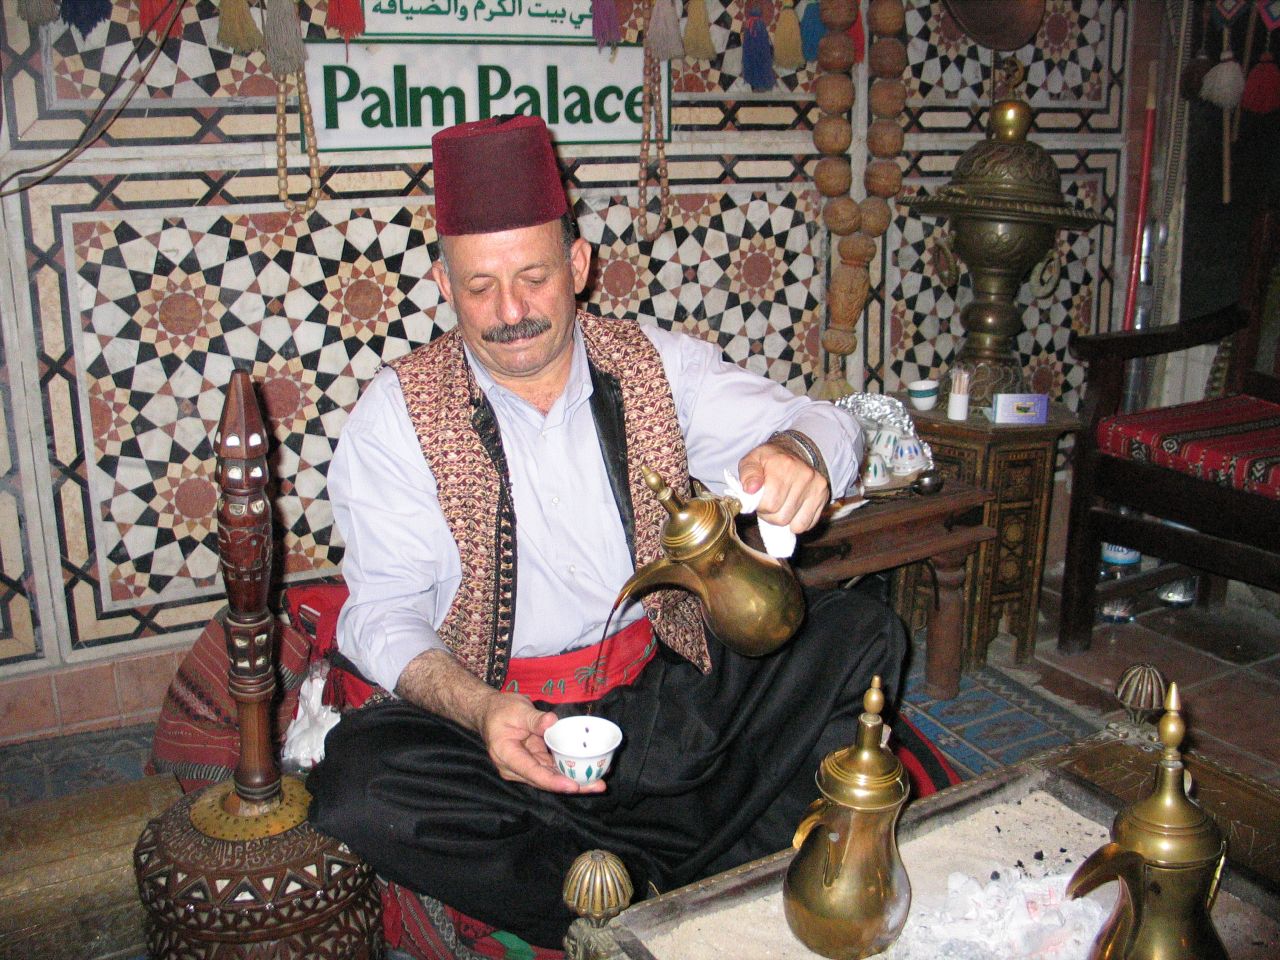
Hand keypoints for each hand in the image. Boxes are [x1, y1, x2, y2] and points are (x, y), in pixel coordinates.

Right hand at [477, 693, 606, 794]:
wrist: (490, 712)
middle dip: (572, 785)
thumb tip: (552, 722)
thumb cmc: (500, 710)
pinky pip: (553, 769)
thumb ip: (534, 719)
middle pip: (545, 780)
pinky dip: (570, 770)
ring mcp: (526, 767)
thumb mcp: (516, 710)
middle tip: (598, 785)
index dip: (554, 781)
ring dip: (575, 781)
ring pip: (552, 777)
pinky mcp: (535, 762)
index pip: (533, 773)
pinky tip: (589, 770)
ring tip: (599, 781)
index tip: (573, 785)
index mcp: (507, 756)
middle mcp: (515, 768)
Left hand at [737, 440, 828, 533]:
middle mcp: (804, 474)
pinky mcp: (823, 496)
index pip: (770, 504)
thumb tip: (751, 489)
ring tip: (780, 506)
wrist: (792, 452)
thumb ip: (748, 474)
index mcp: (784, 464)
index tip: (759, 500)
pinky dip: (797, 523)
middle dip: (770, 515)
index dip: (760, 507)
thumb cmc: (768, 461)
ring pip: (795, 525)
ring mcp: (816, 486)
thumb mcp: (751, 461)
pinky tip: (793, 510)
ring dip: (784, 520)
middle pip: (782, 517)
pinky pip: (807, 524)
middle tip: (769, 503)